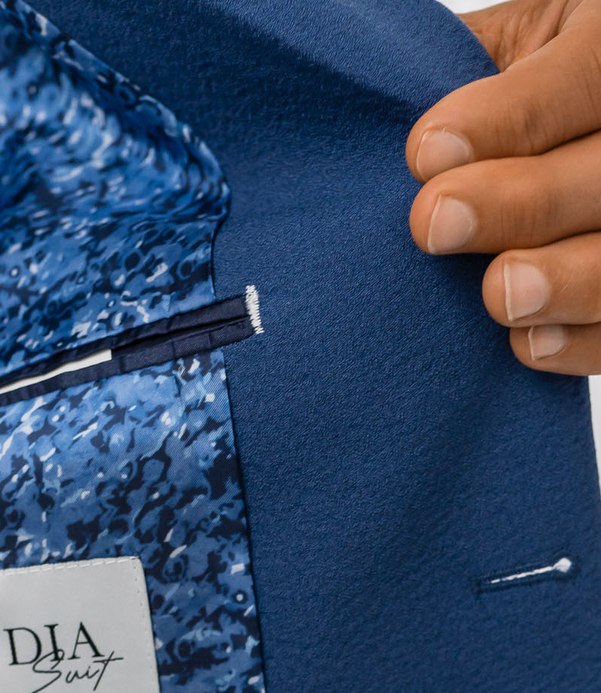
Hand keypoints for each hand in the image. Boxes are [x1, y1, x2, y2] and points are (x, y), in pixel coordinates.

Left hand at [407, 0, 600, 375]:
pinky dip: (580, 343)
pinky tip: (529, 344)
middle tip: (434, 224)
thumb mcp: (498, 52)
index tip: (424, 154)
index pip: (583, 75)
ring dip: (562, 280)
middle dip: (522, 202)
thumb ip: (463, 74)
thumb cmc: (507, 94)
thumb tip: (405, 139)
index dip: (509, 118)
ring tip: (496, 293)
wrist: (548, 149)